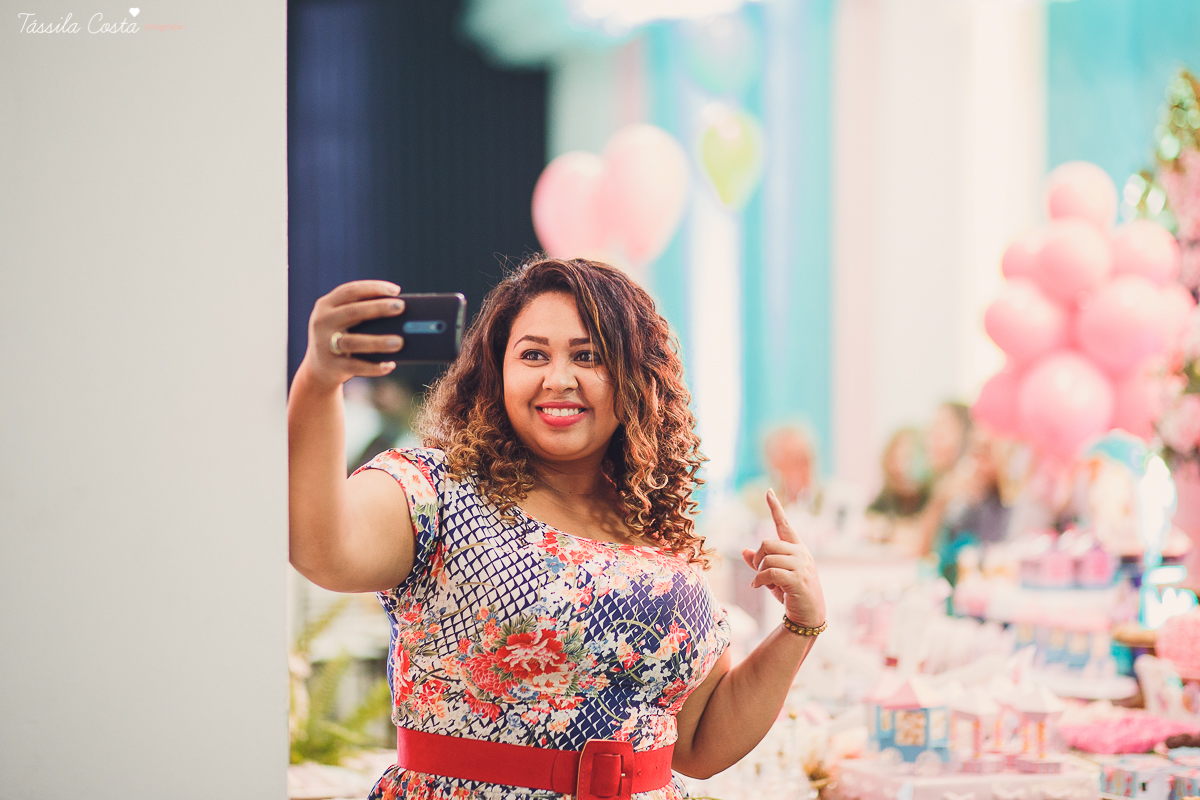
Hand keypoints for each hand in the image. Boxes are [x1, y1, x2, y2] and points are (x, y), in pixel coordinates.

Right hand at [301, 280, 406, 390]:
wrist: (318, 369)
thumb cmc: (342, 338)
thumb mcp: (344, 322)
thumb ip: (363, 315)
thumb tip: (400, 318)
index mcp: (326, 305)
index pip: (351, 291)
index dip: (374, 288)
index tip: (396, 290)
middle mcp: (322, 322)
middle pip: (353, 312)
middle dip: (379, 308)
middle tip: (401, 307)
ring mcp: (324, 344)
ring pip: (353, 342)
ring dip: (378, 342)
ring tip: (400, 342)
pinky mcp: (331, 366)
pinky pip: (355, 366)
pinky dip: (374, 367)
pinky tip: (390, 365)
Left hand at [741, 488, 825, 628]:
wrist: (808, 615)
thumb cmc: (791, 594)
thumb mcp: (774, 577)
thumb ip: (761, 563)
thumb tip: (744, 550)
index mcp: (797, 548)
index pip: (784, 524)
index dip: (775, 507)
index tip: (768, 492)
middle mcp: (801, 553)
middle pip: (767, 543)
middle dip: (757, 558)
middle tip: (757, 572)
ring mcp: (801, 565)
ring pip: (768, 558)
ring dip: (759, 572)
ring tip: (760, 583)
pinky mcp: (798, 579)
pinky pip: (770, 572)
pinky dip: (758, 580)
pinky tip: (756, 587)